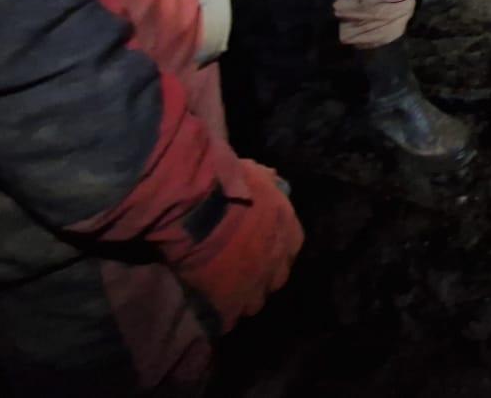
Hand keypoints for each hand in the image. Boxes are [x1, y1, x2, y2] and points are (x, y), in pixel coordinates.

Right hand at [176, 158, 303, 334]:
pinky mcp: (230, 303)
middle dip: (262, 277)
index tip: (261, 248)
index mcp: (286, 226)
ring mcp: (255, 285)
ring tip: (221, 291)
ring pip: (254, 303)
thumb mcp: (251, 171)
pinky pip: (228, 318)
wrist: (198, 205)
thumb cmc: (224, 181)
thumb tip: (272, 177)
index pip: (292, 245)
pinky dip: (219, 314)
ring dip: (242, 298)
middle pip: (277, 279)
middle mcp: (278, 259)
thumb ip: (264, 180)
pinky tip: (206, 306)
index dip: (276, 249)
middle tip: (241, 272)